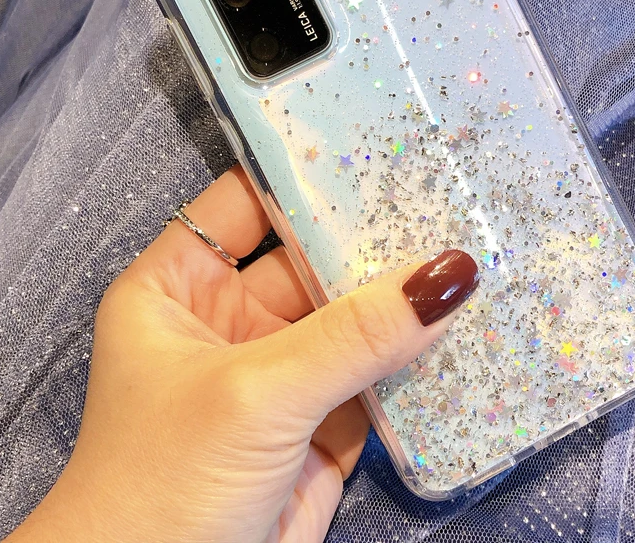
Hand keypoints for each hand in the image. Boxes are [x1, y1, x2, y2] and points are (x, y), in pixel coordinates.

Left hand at [6, 165, 478, 542]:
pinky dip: (417, 355)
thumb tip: (448, 273)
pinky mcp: (323, 418)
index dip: (304, 173)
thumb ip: (353, 334)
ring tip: (472, 246)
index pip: (247, 202)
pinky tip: (467, 322)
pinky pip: (377, 371)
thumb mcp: (256, 393)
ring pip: (352, 315)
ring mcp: (281, 368)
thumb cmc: (162, 490)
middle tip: (444, 193)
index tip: (375, 144)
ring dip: (402, 294)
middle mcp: (231, 317)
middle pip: (313, 256)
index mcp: (180, 286)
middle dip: (372, 234)